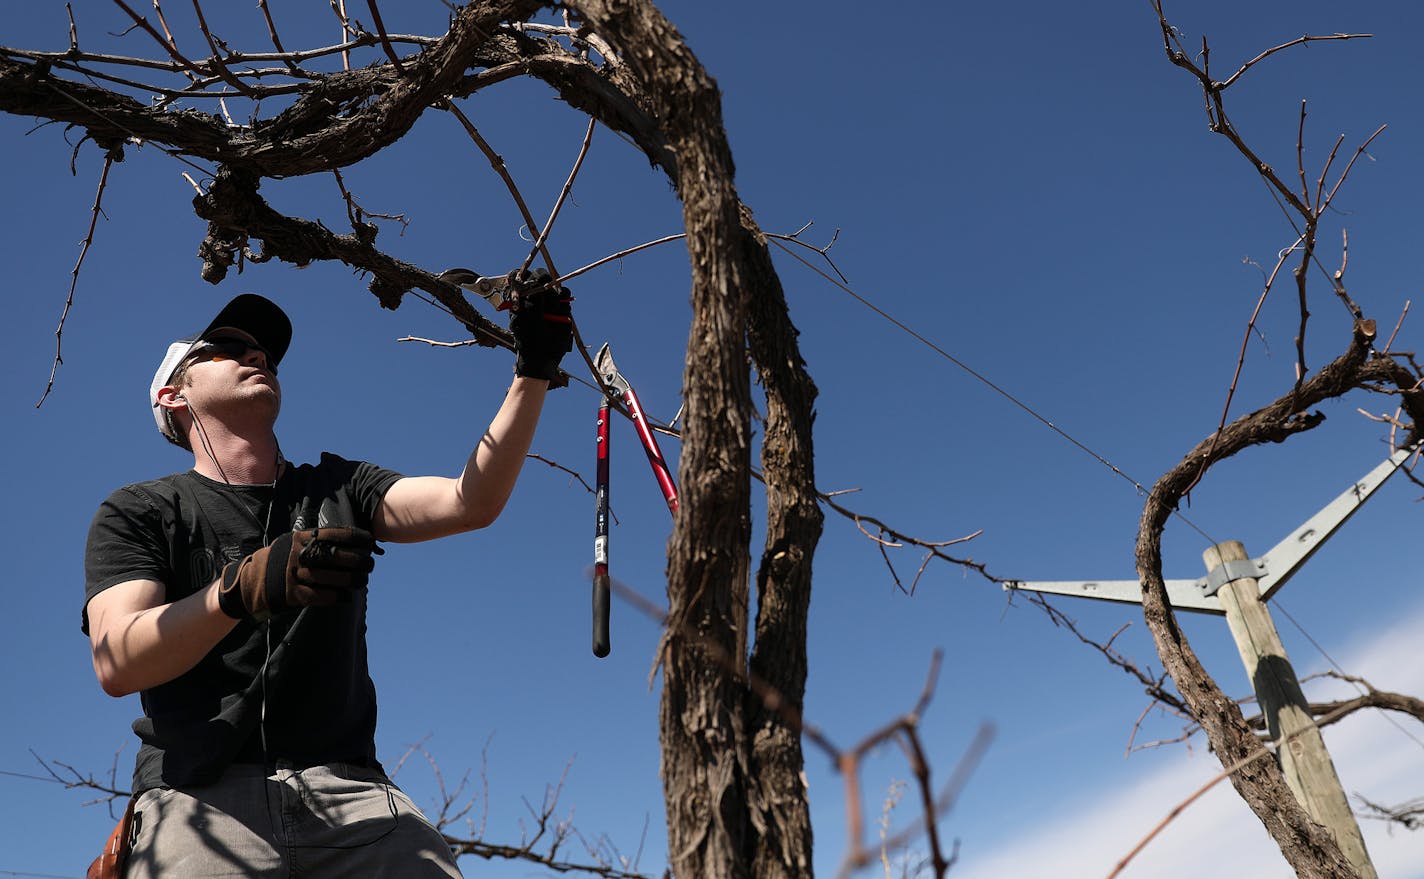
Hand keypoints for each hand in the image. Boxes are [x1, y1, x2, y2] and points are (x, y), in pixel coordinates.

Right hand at [218, 527, 381, 622]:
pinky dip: (335, 597)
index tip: (371, 541)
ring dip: (351, 580)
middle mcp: (298, 554)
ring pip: (330, 577)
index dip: (356, 537)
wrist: (252, 581)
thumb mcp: (295, 543)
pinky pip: (319, 596)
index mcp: (301, 538)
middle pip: (335, 556)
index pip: (334, 534)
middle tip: (371, 564)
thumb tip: (351, 542)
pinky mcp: (292, 593)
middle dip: (358, 561)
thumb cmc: (282, 559)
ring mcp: (294, 574)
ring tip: (363, 581)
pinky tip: (346, 597)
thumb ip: (317, 541)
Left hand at [510, 269, 572, 386]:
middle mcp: (534, 295)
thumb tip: (537, 281)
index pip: (522, 276)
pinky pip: (565, 294)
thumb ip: (533, 300)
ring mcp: (548, 300)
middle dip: (544, 284)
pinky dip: (565, 299)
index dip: (528, 275)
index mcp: (520, 297)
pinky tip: (560, 310)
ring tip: (552, 311)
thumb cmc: (530, 337)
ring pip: (555, 284)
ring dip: (554, 296)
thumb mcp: (529, 318)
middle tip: (545, 294)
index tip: (532, 282)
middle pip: (540, 276)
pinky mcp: (561, 306)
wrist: (543, 356)